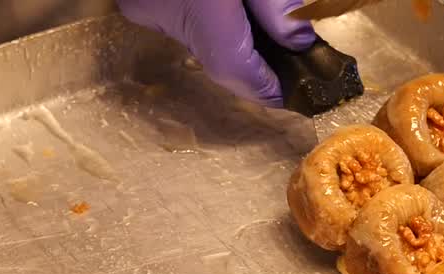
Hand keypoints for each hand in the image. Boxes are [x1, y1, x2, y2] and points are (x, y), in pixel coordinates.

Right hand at [117, 0, 316, 107]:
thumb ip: (279, 3)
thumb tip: (298, 43)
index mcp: (197, 2)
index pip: (232, 66)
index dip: (265, 87)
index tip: (294, 94)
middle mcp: (162, 8)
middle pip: (217, 56)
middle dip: (256, 62)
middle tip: (294, 62)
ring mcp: (146, 4)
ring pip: (201, 38)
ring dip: (236, 40)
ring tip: (272, 37)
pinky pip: (184, 18)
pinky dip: (214, 20)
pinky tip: (237, 11)